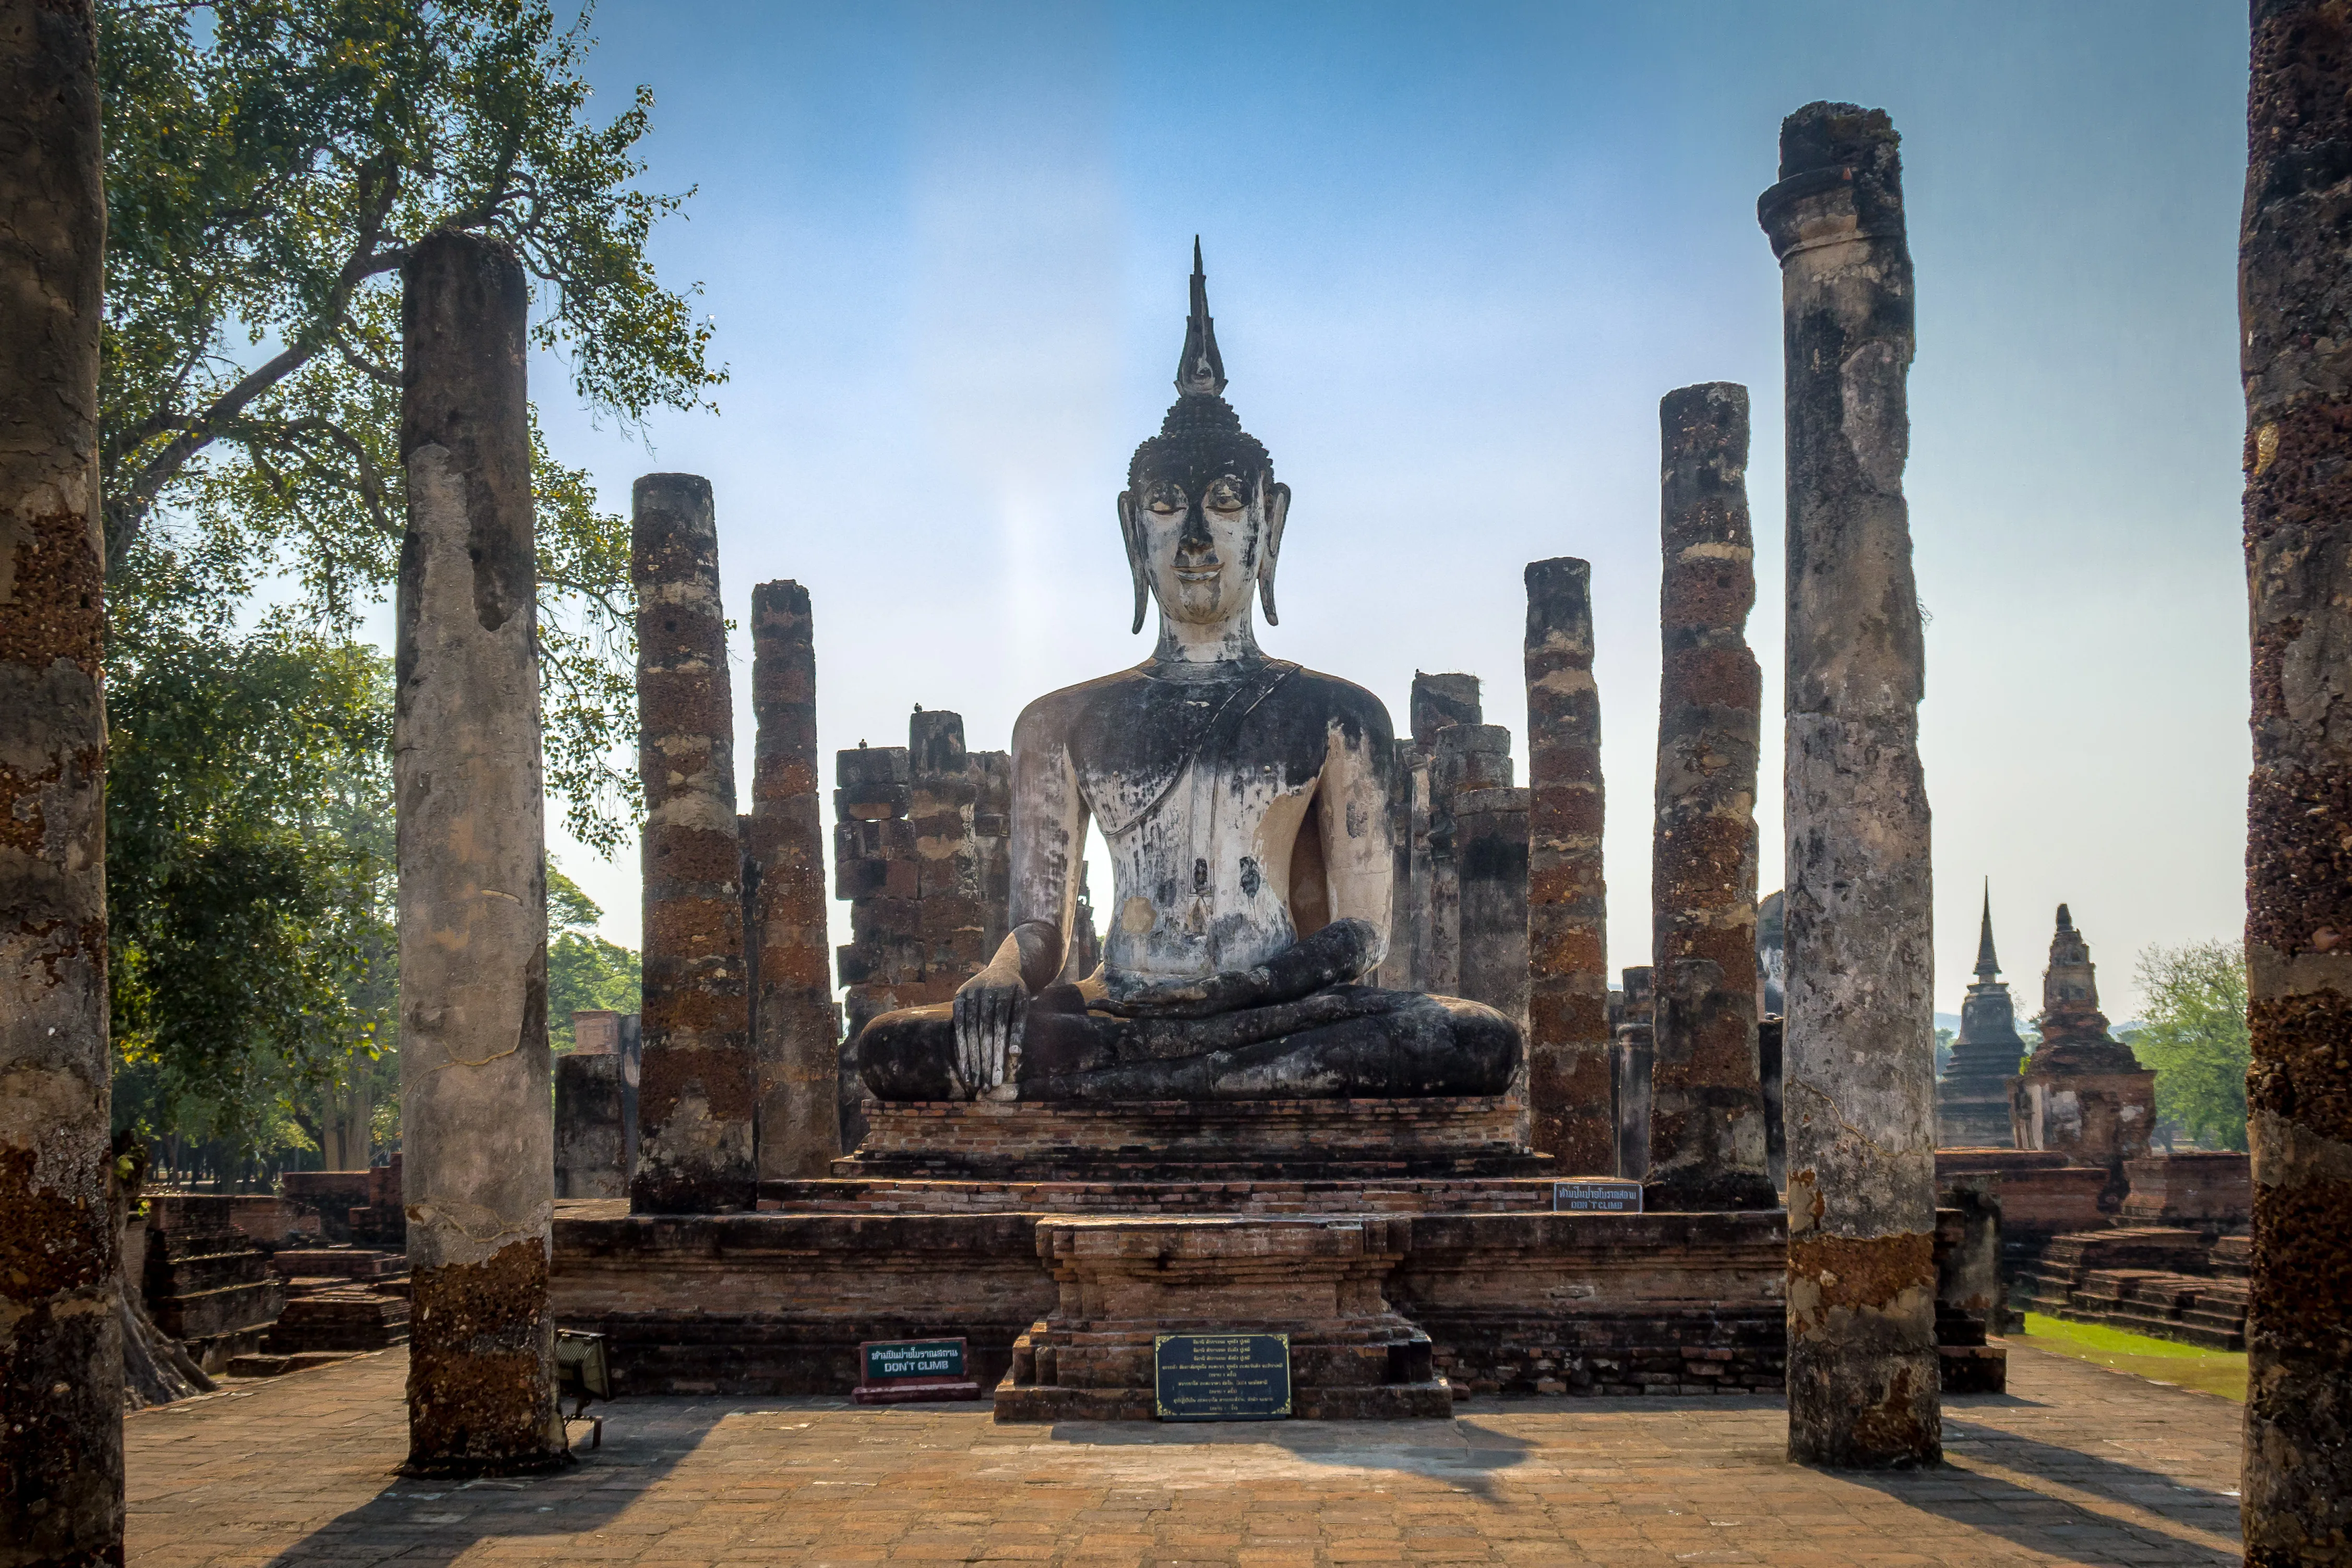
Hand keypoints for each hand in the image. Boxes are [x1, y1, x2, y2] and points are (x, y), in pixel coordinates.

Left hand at [951, 960, 1026, 1099]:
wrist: (1010, 967)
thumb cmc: (987, 998)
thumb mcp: (971, 1005)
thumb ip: (966, 1028)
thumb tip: (961, 1067)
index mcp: (962, 997)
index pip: (963, 1033)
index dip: (966, 1057)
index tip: (969, 1080)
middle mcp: (980, 992)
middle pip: (980, 1033)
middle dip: (981, 1062)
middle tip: (984, 1085)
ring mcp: (1000, 990)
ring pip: (997, 1028)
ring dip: (997, 1056)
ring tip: (997, 1079)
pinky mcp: (1020, 992)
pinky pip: (1017, 1018)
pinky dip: (1016, 1036)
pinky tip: (1014, 1054)